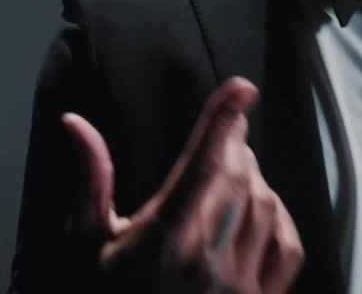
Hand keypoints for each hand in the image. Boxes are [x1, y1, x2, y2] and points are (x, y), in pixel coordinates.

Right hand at [63, 78, 303, 292]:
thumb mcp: (87, 246)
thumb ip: (90, 181)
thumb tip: (75, 122)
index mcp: (167, 242)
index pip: (205, 164)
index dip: (225, 119)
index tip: (243, 87)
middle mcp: (211, 262)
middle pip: (240, 176)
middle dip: (233, 145)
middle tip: (222, 136)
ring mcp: (244, 286)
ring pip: (266, 204)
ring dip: (253, 178)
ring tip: (228, 176)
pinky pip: (287, 242)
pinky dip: (275, 215)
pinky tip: (254, 212)